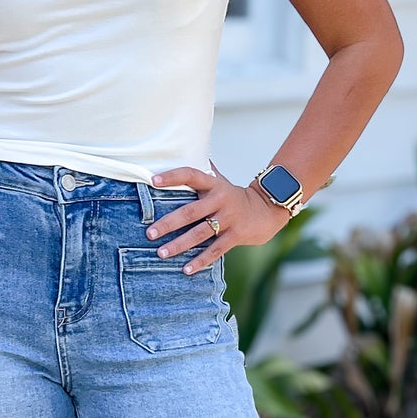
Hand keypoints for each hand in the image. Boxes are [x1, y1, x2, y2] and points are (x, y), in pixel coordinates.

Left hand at [146, 161, 289, 272]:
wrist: (267, 210)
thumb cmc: (234, 196)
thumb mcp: (220, 180)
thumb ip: (203, 169)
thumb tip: (183, 148)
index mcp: (213, 184)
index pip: (191, 175)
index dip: (172, 177)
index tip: (153, 181)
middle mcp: (220, 199)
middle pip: (190, 211)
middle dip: (168, 223)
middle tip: (149, 233)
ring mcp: (229, 218)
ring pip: (200, 233)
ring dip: (179, 244)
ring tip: (161, 253)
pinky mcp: (236, 235)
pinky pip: (215, 250)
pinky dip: (201, 260)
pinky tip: (186, 269)